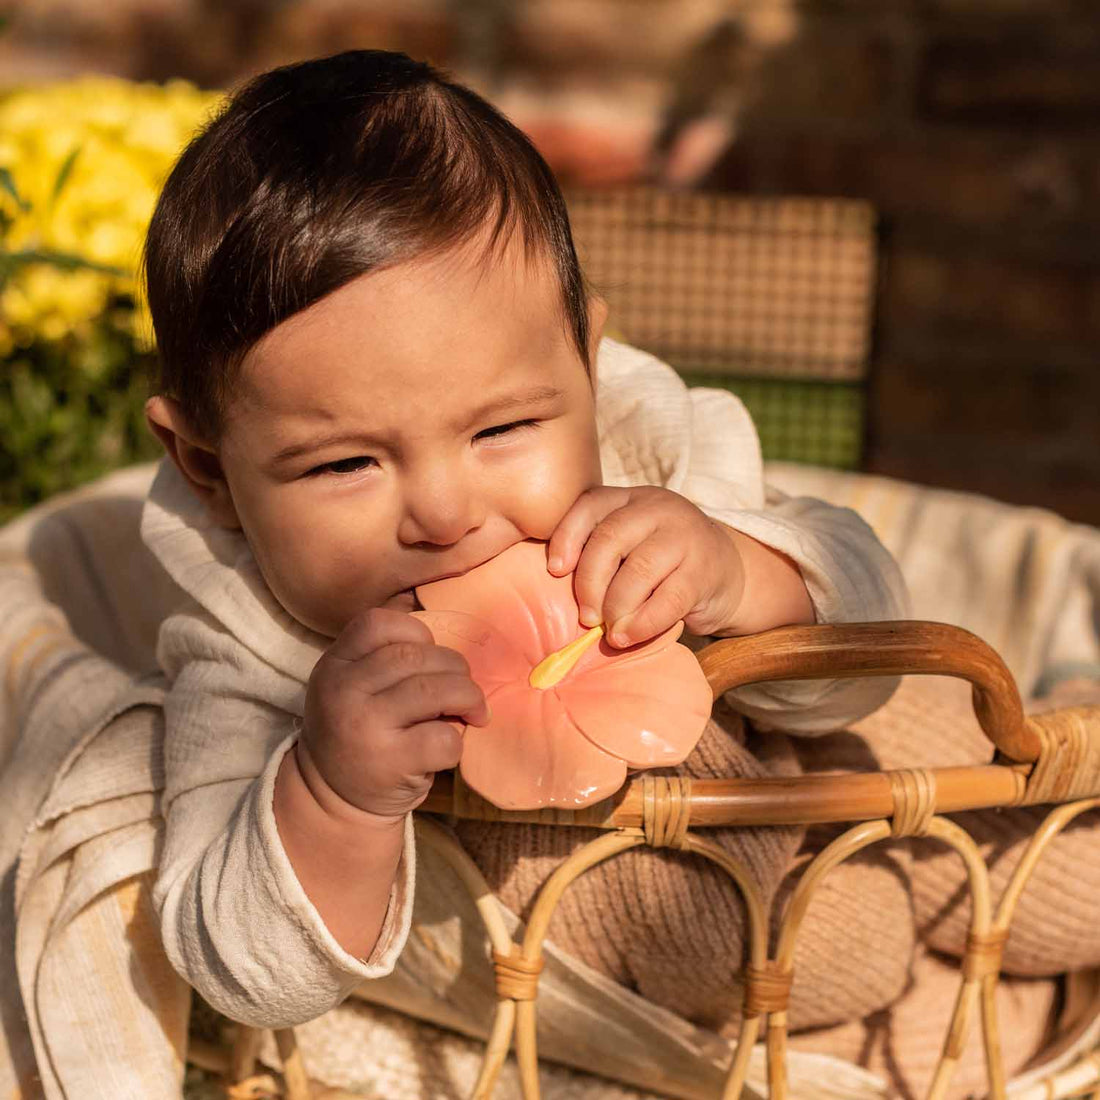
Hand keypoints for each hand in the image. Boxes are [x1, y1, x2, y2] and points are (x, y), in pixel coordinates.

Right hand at [297, 608, 490, 821]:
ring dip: (467, 698)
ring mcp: (366, 726)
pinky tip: (447, 747)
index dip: (417, 633)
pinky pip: (444, 737)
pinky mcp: (391, 762)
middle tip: (463, 689)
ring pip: (436, 691)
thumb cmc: (357, 732)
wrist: (331, 799)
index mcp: (335, 665)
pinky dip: (457, 741)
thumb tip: (453, 655)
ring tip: (471, 711)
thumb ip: (385, 661)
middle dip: (455, 668)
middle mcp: (344, 691)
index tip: (430, 655)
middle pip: (416, 656)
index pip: (379, 624)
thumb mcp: (351, 687)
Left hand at [547, 486, 746, 647]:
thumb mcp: (631, 544)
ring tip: (609, 630)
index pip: (590, 505)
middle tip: (587, 617)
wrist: (728, 571)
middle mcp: (660, 508)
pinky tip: (628, 636)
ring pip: (638, 571)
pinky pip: (667, 600)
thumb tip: (554, 585)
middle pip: (610, 539)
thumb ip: (600, 552)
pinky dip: (641, 624)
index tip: (555, 572)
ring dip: (616, 607)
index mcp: (632, 498)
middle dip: (590, 584)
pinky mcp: (704, 571)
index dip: (566, 538)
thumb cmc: (662, 563)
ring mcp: (686, 536)